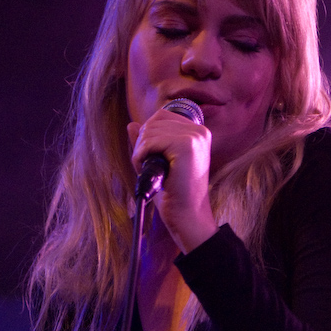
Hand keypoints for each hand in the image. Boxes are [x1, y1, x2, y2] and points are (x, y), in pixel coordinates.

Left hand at [128, 108, 216, 253]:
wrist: (186, 214)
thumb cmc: (174, 192)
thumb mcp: (159, 161)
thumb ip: (148, 141)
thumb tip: (131, 124)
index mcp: (197, 132)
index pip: (162, 116)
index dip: (147, 134)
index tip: (149, 157)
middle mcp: (199, 130)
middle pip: (155, 121)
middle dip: (142, 143)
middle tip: (145, 166)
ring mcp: (194, 137)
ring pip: (150, 130)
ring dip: (140, 151)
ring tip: (148, 171)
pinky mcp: (186, 145)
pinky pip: (150, 142)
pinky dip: (141, 156)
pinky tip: (146, 170)